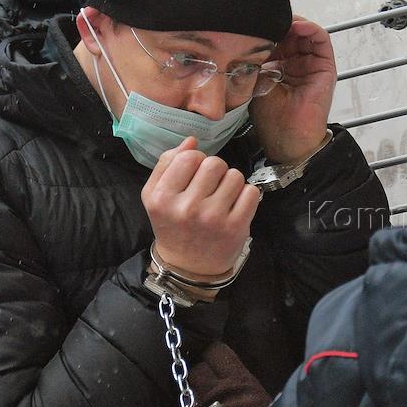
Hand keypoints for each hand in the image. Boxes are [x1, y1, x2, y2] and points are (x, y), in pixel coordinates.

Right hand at [142, 137, 259, 276]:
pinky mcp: (236, 227)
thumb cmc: (172, 224)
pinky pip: (251, 192)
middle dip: (215, 170)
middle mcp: (187, 208)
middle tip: (210, 186)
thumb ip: (167, 163)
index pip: (190, 157)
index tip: (195, 174)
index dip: (196, 160)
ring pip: (235, 175)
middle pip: (215, 163)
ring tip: (222, 197)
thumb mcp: (154, 195)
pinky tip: (234, 206)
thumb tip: (192, 140)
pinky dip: (246, 196)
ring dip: (231, 182)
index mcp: (163, 197)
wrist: (188, 265)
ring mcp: (214, 218)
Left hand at [250, 16, 335, 165]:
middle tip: (265, 15)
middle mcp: (296, 62)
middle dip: (278, 21)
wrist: (287, 138)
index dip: (265, 26)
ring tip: (279, 18)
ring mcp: (311, 63)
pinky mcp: (325, 66)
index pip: (275, 36)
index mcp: (279, 64)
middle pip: (290, 31)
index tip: (252, 18)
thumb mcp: (255, 79)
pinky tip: (296, 25)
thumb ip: (256, 56)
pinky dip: (310, 28)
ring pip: (304, 31)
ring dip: (293, 21)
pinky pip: (321, 39)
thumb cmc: (271, 117)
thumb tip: (247, 33)